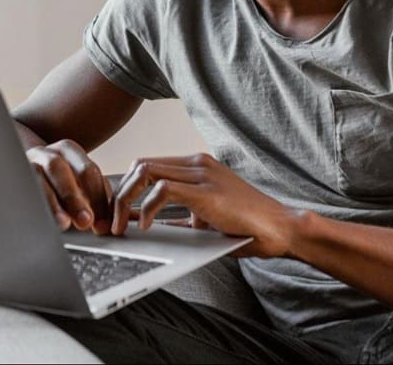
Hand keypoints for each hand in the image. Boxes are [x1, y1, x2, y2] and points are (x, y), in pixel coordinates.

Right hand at [26, 139, 113, 232]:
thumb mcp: (77, 185)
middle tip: (86, 221)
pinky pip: (21, 191)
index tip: (103, 224)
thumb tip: (115, 222)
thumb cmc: (56, 184)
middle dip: (74, 197)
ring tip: (63, 223)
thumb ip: (96, 199)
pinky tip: (38, 220)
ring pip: (37, 179)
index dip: (98, 199)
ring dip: (52, 203)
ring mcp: (25, 165)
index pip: (87, 171)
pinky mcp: (12, 179)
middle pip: (59, 169)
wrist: (22, 173)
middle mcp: (45, 153)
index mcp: (67, 150)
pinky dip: (31, 206)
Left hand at [109, 153, 297, 257]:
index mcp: (197, 166)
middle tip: (111, 221)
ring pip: (145, 172)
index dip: (126, 188)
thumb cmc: (248, 227)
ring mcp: (202, 174)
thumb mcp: (207, 219)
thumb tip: (155, 226)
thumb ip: (182, 217)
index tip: (116, 213)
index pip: (148, 165)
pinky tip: (144, 226)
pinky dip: (146, 208)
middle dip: (119, 193)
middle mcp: (197, 163)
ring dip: (126, 200)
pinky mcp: (206, 191)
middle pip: (140, 164)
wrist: (281, 229)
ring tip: (122, 225)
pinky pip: (162, 190)